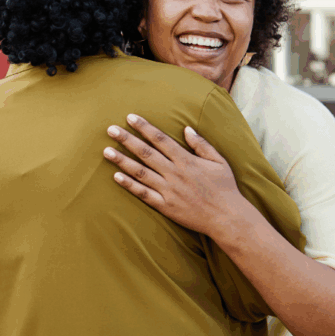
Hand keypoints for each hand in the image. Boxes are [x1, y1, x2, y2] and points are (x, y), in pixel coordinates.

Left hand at [102, 114, 245, 236]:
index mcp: (186, 160)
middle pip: (145, 153)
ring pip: (140, 172)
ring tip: (106, 151)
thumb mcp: (219, 161)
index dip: (144, 127)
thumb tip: (186, 128)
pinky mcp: (165, 205)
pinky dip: (129, 185)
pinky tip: (115, 176)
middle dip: (127, 140)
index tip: (130, 118)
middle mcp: (174, 173)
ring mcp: (168, 190)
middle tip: (110, 129)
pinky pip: (143, 193)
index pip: (160, 139)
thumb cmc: (225, 188)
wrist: (228, 218)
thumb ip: (201, 144)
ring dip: (122, 160)